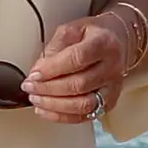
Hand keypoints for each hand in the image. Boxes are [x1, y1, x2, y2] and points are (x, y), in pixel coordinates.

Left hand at [21, 5, 141, 123]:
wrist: (118, 41)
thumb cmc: (92, 35)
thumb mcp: (71, 30)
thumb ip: (54, 48)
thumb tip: (38, 71)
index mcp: (104, 43)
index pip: (77, 59)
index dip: (52, 69)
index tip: (34, 74)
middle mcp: (112, 66)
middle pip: (79, 84)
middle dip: (49, 89)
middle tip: (29, 87)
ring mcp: (113, 87)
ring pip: (83, 104)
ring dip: (54, 105)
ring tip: (36, 99)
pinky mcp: (110, 102)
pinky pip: (85, 116)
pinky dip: (62, 117)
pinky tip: (46, 110)